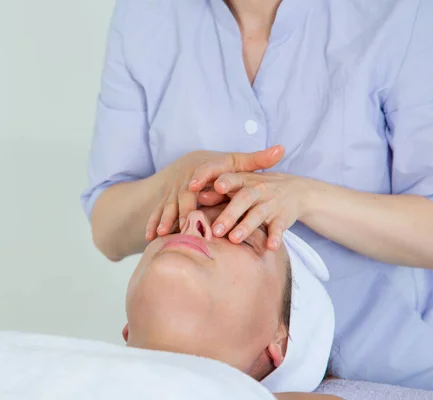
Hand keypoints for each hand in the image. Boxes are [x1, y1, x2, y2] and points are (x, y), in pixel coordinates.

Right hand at [145, 146, 284, 240]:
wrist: (185, 165)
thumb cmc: (217, 167)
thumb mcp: (235, 161)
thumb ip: (257, 160)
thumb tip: (282, 149)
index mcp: (203, 168)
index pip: (200, 173)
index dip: (197, 179)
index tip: (194, 186)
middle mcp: (186, 181)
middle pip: (183, 195)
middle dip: (183, 209)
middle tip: (186, 223)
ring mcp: (173, 193)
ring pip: (168, 206)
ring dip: (164, 219)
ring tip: (163, 233)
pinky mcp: (165, 203)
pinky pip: (157, 213)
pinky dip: (152, 224)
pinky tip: (151, 237)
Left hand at [201, 172, 311, 250]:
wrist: (295, 190)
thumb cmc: (256, 189)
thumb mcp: (239, 185)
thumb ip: (219, 192)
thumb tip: (197, 196)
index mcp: (244, 180)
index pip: (229, 178)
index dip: (216, 182)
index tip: (196, 187)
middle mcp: (258, 189)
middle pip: (242, 199)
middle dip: (229, 215)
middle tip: (215, 230)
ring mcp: (271, 203)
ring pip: (258, 214)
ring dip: (246, 227)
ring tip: (234, 240)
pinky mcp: (283, 217)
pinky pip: (279, 228)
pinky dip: (275, 237)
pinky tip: (270, 247)